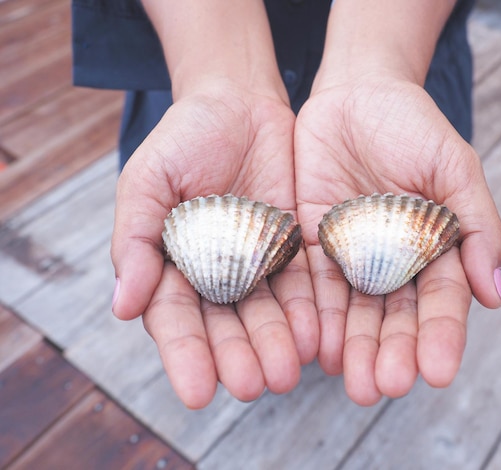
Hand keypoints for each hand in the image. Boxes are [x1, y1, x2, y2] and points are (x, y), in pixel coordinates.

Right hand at [111, 85, 317, 407]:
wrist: (237, 103)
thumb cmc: (183, 138)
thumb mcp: (148, 181)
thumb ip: (134, 240)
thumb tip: (123, 307)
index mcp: (171, 266)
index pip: (176, 320)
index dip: (185, 355)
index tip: (197, 393)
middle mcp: (215, 275)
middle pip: (225, 326)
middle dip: (237, 357)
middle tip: (251, 387)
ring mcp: (256, 264)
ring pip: (266, 313)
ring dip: (275, 345)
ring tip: (286, 375)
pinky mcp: (293, 248)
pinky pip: (302, 285)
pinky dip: (308, 312)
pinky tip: (315, 337)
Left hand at [295, 77, 500, 405]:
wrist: (357, 95)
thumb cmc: (414, 126)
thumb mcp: (455, 168)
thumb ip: (476, 226)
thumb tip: (495, 294)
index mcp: (433, 249)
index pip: (440, 301)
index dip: (440, 336)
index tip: (437, 372)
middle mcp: (392, 261)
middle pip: (393, 316)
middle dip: (390, 352)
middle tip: (382, 387)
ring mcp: (351, 255)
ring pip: (352, 309)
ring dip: (351, 347)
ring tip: (352, 382)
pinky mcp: (311, 243)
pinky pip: (311, 284)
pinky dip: (314, 315)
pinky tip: (315, 346)